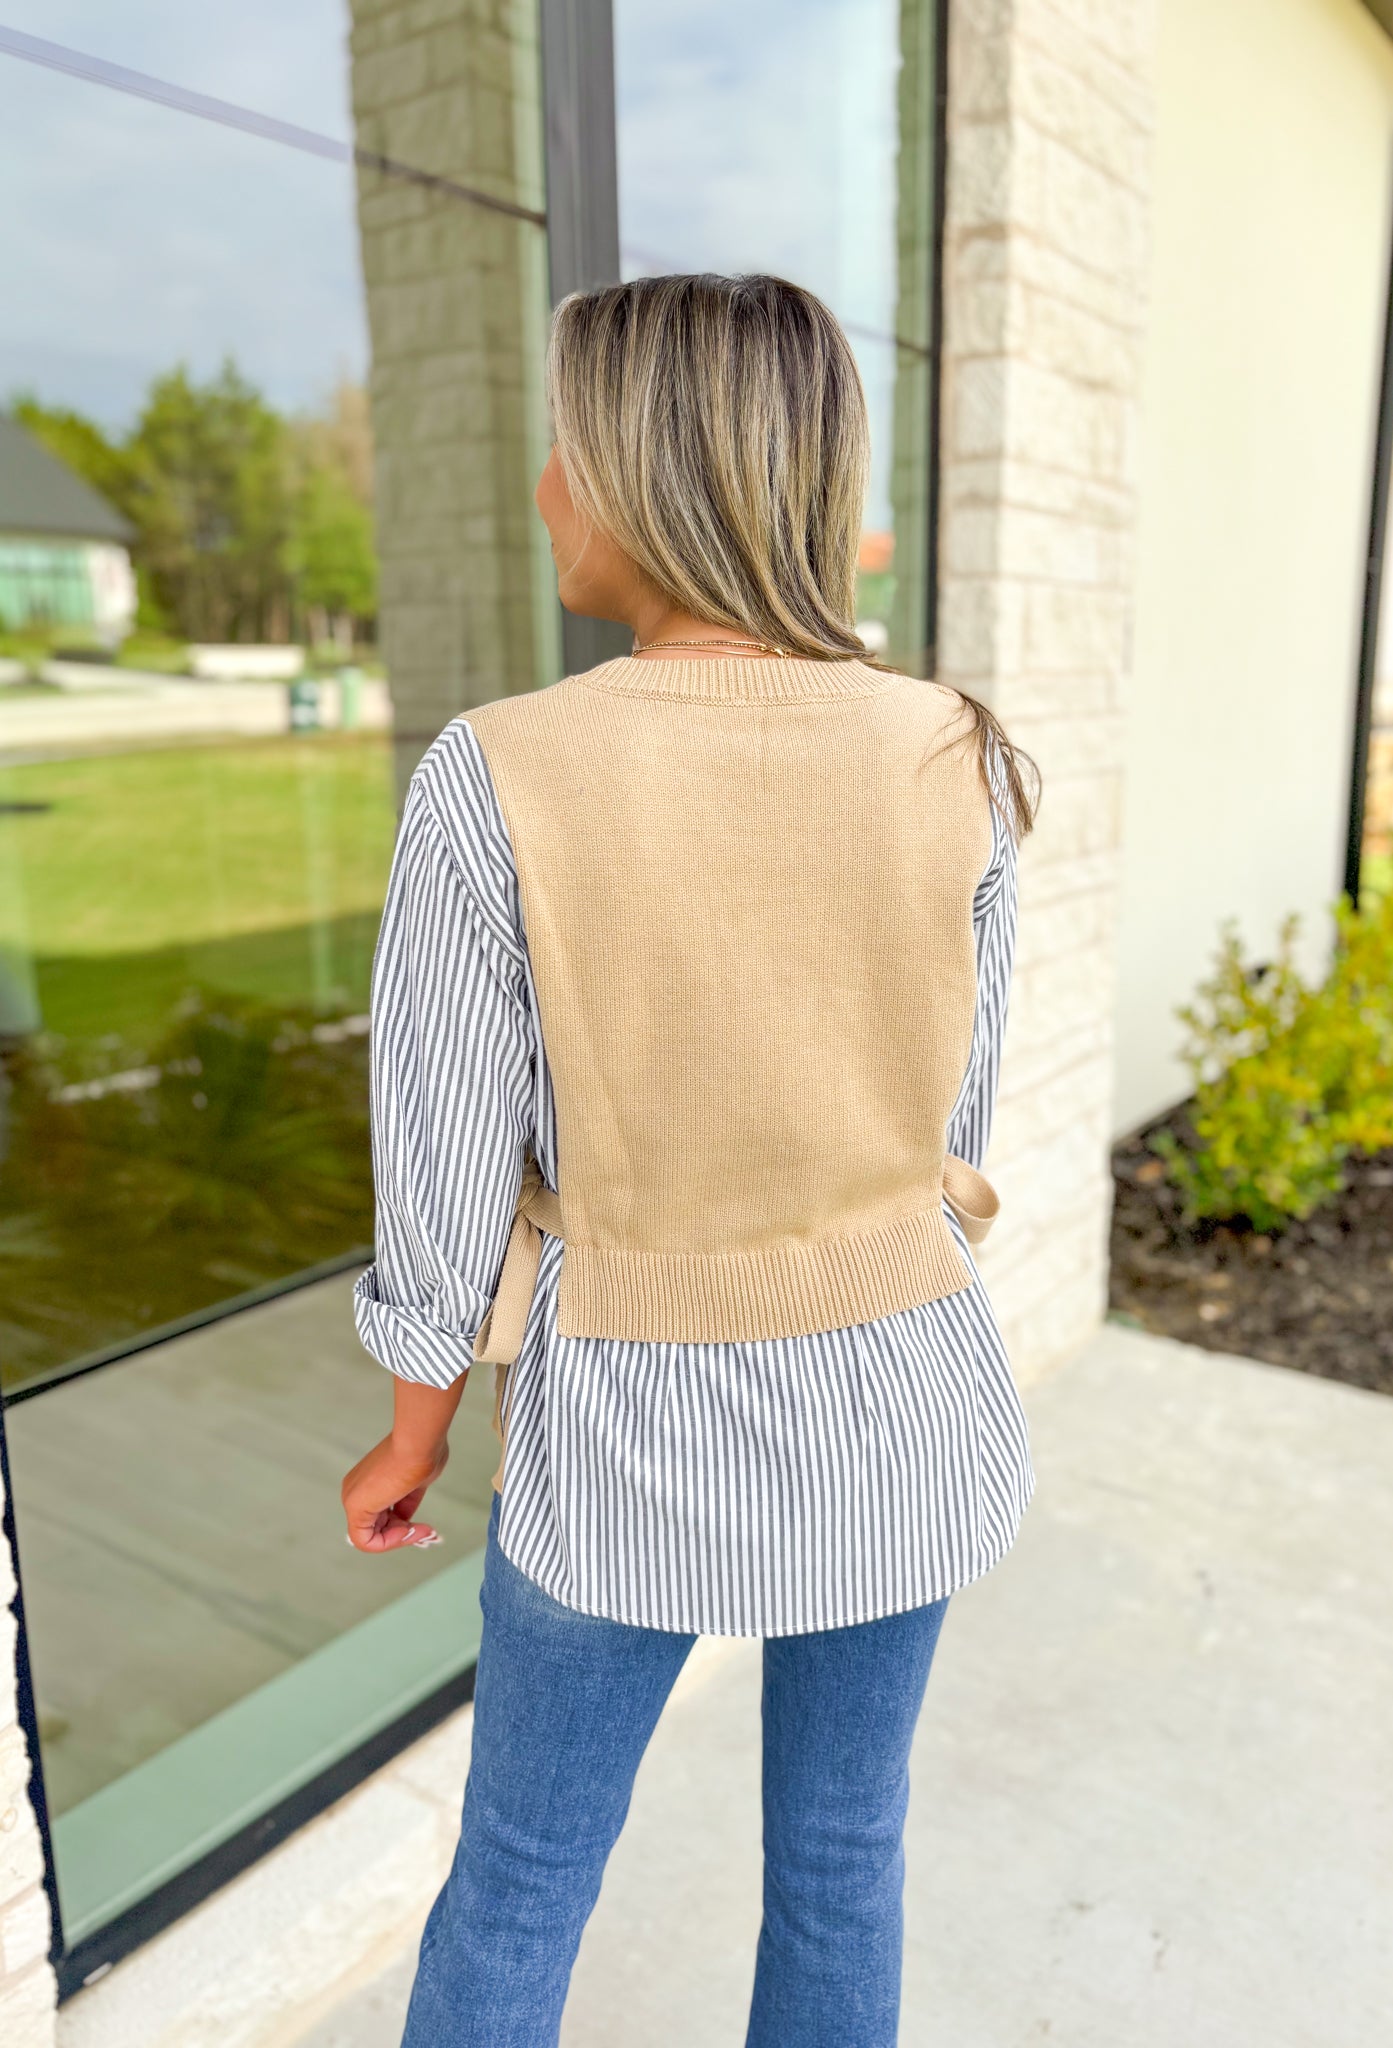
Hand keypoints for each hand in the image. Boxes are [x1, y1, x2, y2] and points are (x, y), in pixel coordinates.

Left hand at [342, 1432, 449, 1551]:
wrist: (420, 1441)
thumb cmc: (423, 1453)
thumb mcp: (416, 1481)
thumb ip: (406, 1501)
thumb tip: (405, 1518)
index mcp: (367, 1481)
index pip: (382, 1515)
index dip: (403, 1525)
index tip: (424, 1525)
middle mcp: (355, 1490)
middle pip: (376, 1528)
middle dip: (403, 1534)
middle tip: (427, 1533)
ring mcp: (352, 1498)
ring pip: (371, 1538)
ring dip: (400, 1539)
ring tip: (423, 1532)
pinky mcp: (354, 1506)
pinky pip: (366, 1541)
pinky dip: (390, 1542)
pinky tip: (409, 1531)